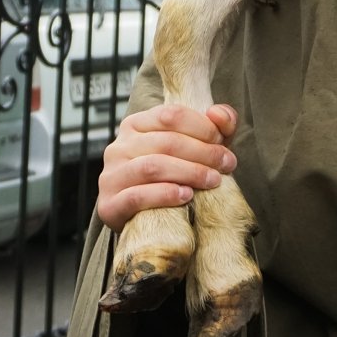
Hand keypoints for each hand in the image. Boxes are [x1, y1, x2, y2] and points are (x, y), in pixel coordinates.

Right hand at [95, 103, 237, 231]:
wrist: (145, 223)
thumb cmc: (173, 178)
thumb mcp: (195, 148)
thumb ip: (214, 126)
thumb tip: (218, 113)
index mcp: (135, 125)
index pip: (170, 115)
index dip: (202, 127)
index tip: (224, 143)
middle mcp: (118, 147)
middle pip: (166, 141)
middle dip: (203, 152)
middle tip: (226, 164)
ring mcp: (111, 176)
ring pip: (152, 166)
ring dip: (189, 172)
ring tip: (213, 180)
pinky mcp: (109, 205)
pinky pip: (137, 196)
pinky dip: (165, 194)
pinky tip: (186, 196)